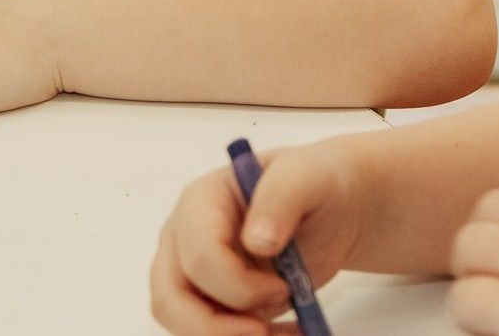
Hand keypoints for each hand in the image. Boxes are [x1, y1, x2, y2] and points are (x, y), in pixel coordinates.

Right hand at [150, 143, 363, 335]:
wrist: (328, 208)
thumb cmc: (311, 184)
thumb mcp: (305, 177)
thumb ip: (281, 198)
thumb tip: (256, 241)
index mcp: (200, 203)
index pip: (198, 257)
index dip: (238, 285)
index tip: (283, 289)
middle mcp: (184, 240)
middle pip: (170, 299)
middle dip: (216, 327)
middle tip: (265, 331)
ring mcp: (193, 274)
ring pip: (183, 324)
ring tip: (282, 331)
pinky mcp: (210, 300)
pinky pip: (211, 333)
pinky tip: (287, 332)